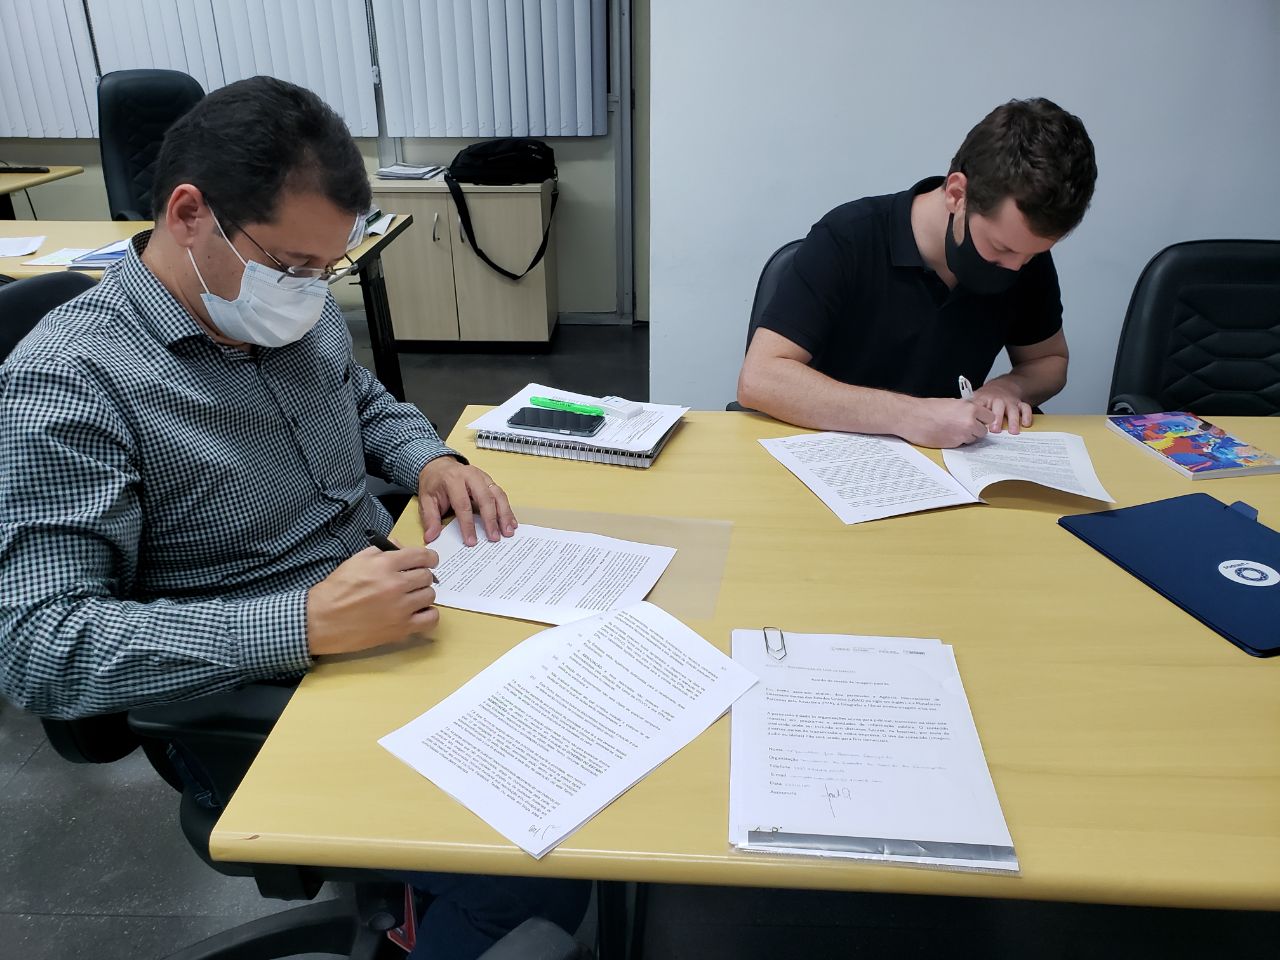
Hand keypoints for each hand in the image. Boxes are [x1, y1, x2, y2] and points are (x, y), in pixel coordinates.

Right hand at [306, 545, 438, 654]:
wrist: (321, 621)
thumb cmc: (336, 590)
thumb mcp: (356, 560)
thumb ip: (382, 550)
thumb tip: (402, 548)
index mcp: (385, 564)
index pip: (422, 556)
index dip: (429, 558)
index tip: (429, 561)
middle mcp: (395, 584)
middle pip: (427, 576)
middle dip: (421, 576)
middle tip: (412, 581)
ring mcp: (400, 608)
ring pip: (430, 595)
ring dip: (422, 594)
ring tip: (411, 597)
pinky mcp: (400, 628)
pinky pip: (431, 619)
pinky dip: (428, 615)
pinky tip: (418, 612)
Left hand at [418, 457, 516, 545]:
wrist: (440, 466)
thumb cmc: (435, 483)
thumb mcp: (426, 499)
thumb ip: (430, 518)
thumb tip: (431, 537)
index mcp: (453, 479)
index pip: (463, 504)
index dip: (468, 524)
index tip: (471, 541)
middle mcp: (471, 476)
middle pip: (485, 498)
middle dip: (491, 520)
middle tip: (494, 538)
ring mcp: (483, 477)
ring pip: (498, 495)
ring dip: (504, 515)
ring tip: (508, 532)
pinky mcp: (490, 481)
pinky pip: (501, 495)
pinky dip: (508, 510)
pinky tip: (511, 523)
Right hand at [901, 398, 994, 447]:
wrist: (912, 417)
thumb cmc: (927, 408)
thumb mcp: (951, 403)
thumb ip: (965, 409)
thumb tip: (972, 415)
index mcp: (970, 408)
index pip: (989, 417)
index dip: (983, 419)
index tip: (978, 420)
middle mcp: (969, 422)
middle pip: (983, 431)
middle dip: (975, 429)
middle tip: (964, 426)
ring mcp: (962, 435)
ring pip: (973, 439)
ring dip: (967, 436)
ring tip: (953, 430)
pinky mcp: (953, 444)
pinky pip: (962, 444)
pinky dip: (957, 441)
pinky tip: (947, 435)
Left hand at [971, 381, 1032, 434]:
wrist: (1003, 386)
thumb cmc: (987, 397)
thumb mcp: (975, 400)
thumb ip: (969, 410)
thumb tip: (959, 422)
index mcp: (984, 399)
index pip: (981, 406)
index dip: (979, 414)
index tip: (977, 423)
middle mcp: (998, 400)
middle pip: (998, 407)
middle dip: (997, 419)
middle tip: (994, 430)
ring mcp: (1009, 402)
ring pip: (1013, 409)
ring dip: (1013, 420)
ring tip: (1013, 431)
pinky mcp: (1019, 403)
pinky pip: (1025, 408)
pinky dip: (1027, 416)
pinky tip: (1026, 424)